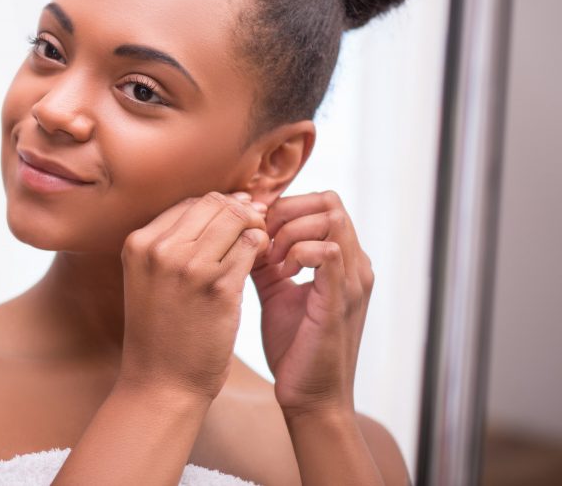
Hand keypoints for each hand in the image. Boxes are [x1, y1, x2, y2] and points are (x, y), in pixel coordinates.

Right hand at [118, 191, 268, 400]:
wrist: (161, 384)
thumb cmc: (162, 331)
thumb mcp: (150, 278)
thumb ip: (172, 243)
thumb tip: (221, 206)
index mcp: (138, 243)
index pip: (189, 203)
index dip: (219, 207)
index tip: (237, 219)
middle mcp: (159, 249)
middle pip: (213, 203)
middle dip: (240, 211)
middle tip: (256, 227)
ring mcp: (188, 267)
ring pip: (235, 218)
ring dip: (254, 226)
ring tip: (260, 245)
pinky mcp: (218, 288)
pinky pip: (251, 246)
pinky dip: (262, 247)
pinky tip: (264, 261)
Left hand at [250, 191, 373, 420]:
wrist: (309, 397)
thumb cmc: (293, 347)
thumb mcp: (276, 291)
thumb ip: (266, 260)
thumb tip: (243, 230)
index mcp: (343, 260)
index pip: (323, 203)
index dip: (285, 207)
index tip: (258, 232)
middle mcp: (355, 265)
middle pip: (330, 202)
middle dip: (287, 213)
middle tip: (262, 242)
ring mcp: (352, 281)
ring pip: (331, 218)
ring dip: (291, 231)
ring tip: (271, 260)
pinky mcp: (340, 300)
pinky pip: (327, 251)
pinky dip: (297, 252)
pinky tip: (281, 273)